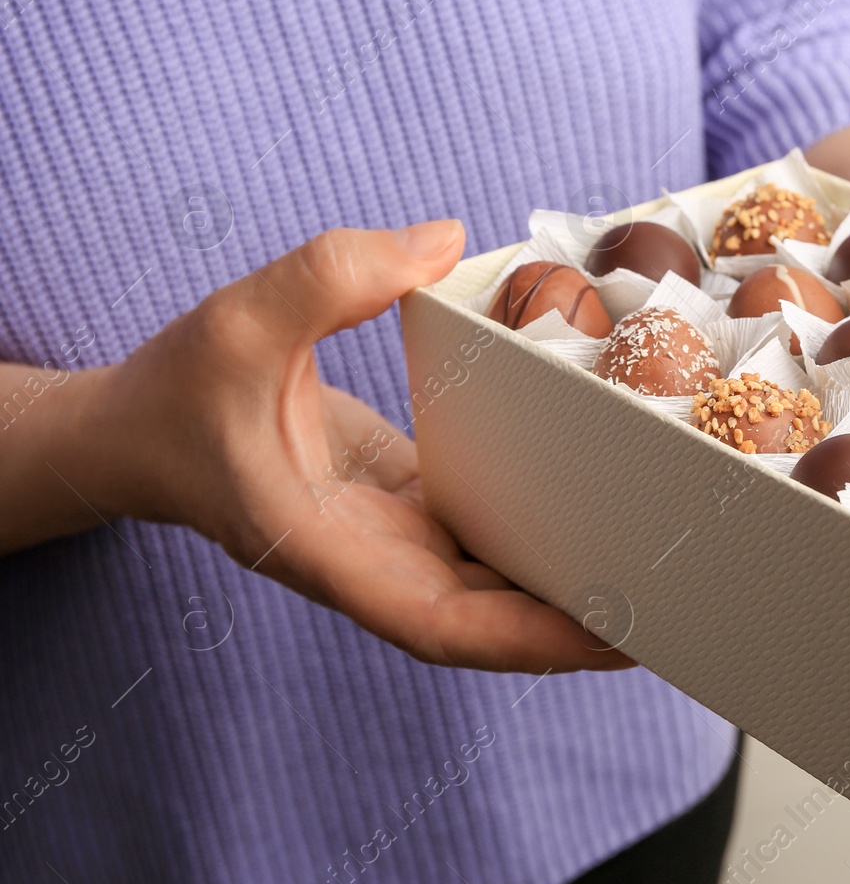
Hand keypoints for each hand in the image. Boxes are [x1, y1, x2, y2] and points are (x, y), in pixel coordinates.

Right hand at [63, 222, 631, 673]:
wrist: (132, 434)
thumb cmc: (173, 393)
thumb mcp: (238, 321)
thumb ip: (329, 277)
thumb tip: (442, 243)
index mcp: (332, 551)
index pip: (441, 624)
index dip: (528, 640)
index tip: (611, 636)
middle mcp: (374, 562)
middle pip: (493, 622)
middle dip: (579, 627)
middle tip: (683, 606)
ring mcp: (392, 541)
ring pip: (494, 588)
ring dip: (569, 588)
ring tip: (665, 568)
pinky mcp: (405, 508)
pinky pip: (484, 536)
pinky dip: (539, 537)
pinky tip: (600, 508)